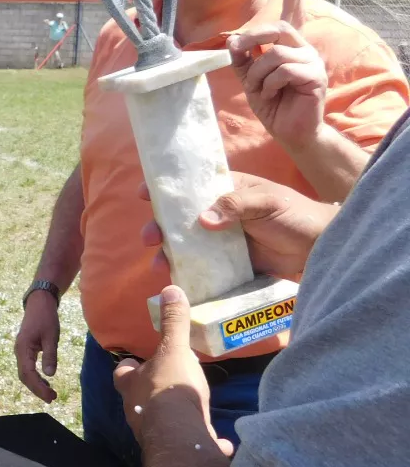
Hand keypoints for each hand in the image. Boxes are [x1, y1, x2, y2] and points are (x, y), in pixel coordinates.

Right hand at [14, 291, 59, 402]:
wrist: (39, 304)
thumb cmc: (46, 318)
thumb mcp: (51, 336)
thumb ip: (50, 355)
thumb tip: (50, 375)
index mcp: (23, 348)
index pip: (28, 373)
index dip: (38, 387)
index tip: (51, 396)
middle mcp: (19, 351)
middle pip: (24, 376)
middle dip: (37, 389)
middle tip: (52, 398)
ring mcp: (21, 351)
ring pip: (25, 373)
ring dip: (36, 384)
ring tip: (51, 393)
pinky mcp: (25, 350)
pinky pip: (28, 368)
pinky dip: (36, 377)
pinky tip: (46, 382)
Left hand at [112, 286, 233, 455]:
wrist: (180, 435)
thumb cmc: (170, 387)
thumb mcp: (174, 350)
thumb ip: (173, 323)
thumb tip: (170, 289)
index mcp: (131, 384)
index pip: (121, 374)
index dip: (128, 368)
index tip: (136, 362)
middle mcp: (136, 410)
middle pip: (137, 399)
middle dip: (150, 393)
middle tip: (167, 384)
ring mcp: (153, 432)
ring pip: (159, 422)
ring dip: (173, 417)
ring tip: (193, 410)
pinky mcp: (176, 449)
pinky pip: (188, 443)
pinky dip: (201, 440)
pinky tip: (220, 442)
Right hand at [139, 173, 335, 276]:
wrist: (321, 248)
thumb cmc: (297, 215)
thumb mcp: (268, 202)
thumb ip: (236, 205)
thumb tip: (203, 219)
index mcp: (227, 191)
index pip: (192, 186)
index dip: (167, 189)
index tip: (145, 194)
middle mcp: (220, 214)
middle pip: (181, 219)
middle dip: (160, 227)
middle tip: (150, 237)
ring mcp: (223, 240)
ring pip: (187, 245)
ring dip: (168, 253)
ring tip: (158, 264)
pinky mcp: (231, 264)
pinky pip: (204, 267)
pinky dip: (188, 273)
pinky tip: (176, 279)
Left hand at [227, 0, 326, 149]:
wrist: (289, 131)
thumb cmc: (272, 104)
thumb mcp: (250, 78)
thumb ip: (242, 59)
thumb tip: (232, 41)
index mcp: (289, 46)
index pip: (292, 15)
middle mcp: (303, 49)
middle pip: (277, 28)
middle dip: (251, 39)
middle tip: (238, 53)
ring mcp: (312, 62)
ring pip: (275, 53)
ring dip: (257, 73)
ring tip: (259, 88)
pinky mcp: (315, 77)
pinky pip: (284, 70)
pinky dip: (269, 84)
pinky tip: (272, 94)